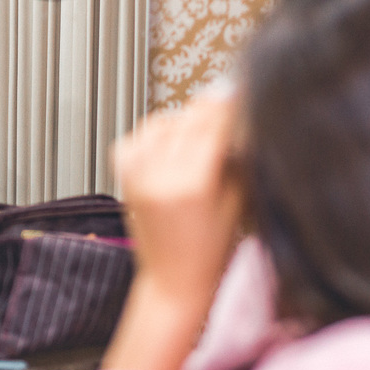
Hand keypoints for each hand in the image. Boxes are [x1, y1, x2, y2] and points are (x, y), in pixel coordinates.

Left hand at [101, 94, 246, 369]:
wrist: (172, 281)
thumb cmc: (211, 252)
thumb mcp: (238, 202)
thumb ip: (238, 156)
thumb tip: (241, 115)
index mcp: (192, 184)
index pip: (214, 122)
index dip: (231, 102)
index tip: (244, 88)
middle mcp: (159, 176)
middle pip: (189, 118)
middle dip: (211, 110)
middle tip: (228, 111)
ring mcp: (137, 175)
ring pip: (163, 121)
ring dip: (184, 120)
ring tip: (201, 137)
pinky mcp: (124, 177)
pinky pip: (139, 136)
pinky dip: (156, 133)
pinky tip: (172, 146)